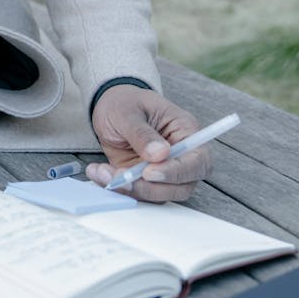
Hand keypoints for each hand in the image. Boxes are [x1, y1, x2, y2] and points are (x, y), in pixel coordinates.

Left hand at [87, 85, 207, 202]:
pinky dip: (121, 190)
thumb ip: (142, 133)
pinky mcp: (147, 181)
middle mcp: (181, 155)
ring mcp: (165, 171)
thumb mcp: (128, 111)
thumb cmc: (125, 102)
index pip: (197, 160)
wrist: (110, 108)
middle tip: (124, 179)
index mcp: (185, 130)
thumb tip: (160, 154)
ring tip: (105, 173)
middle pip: (183, 185)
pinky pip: (141, 194)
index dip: (178, 171)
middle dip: (152, 187)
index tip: (149, 172)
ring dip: (133, 190)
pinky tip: (100, 174)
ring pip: (161, 194)